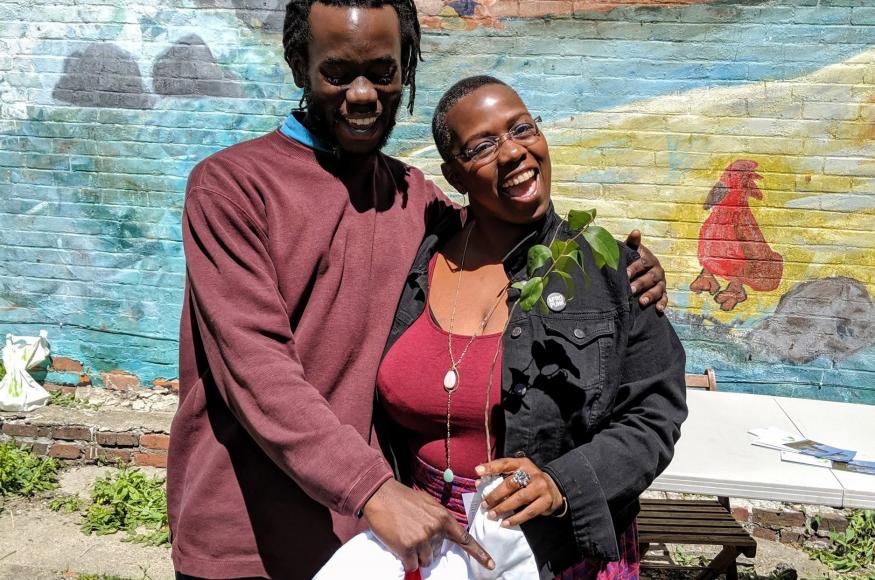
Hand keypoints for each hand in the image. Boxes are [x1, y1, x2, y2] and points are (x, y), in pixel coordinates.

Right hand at [362, 479, 494, 571]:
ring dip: (415, 554)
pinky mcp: (408, 547)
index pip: (464, 539)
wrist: (380, 494)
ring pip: (425, 560)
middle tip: (412, 531)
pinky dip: (406, 560)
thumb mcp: (426, 505)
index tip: (491, 566)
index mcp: (443, 517)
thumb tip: (440, 539)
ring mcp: (422, 538)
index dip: (479, 554)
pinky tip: (399, 545)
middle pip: (437, 552)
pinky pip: (412, 565)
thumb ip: (437, 520)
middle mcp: (436, 528)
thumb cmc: (402, 499)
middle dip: (426, 547)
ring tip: (405, 536)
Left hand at [475, 457, 564, 527]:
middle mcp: (532, 473)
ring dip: (503, 508)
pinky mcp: (546, 501)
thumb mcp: (517, 473)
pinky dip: (516, 519)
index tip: (478, 471)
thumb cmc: (529, 481)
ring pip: (519, 498)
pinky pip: (528, 512)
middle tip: (484, 504)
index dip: (491, 467)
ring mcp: (540, 487)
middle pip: (510, 484)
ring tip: (492, 515)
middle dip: (495, 495)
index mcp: (522, 464)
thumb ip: (499, 477)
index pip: (505, 463)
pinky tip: (505, 523)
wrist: (554, 488)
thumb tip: (479, 483)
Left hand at [624, 230, 667, 310]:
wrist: (638, 270)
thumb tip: (636, 232)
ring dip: (651, 295)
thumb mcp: (632, 251)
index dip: (634, 268)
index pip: (643, 263)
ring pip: (658, 289)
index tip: (625, 274)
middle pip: (651, 278)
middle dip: (641, 284)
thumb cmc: (632, 260)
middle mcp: (657, 271)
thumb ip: (632, 243)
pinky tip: (658, 309)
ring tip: (642, 302)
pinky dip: (662, 304)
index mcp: (649, 260)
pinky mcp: (662, 293)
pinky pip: (665, 299)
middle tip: (630, 289)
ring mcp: (660, 283)